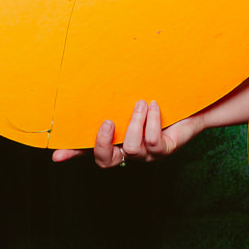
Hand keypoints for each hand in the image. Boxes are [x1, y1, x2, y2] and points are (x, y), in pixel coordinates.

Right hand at [52, 100, 206, 167]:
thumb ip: (110, 99)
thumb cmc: (156, 99)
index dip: (73, 154)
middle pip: (106, 161)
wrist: (191, 103)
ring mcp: (147, 155)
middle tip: (108, 121)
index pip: (88, 151)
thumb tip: (84, 86)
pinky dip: (152, 121)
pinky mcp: (165, 151)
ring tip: (142, 102)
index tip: (56, 155)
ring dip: (135, 123)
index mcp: (116, 141)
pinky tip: (155, 106)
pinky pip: (153, 143)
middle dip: (104, 142)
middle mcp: (128, 152)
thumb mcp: (130, 98)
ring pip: (131, 149)